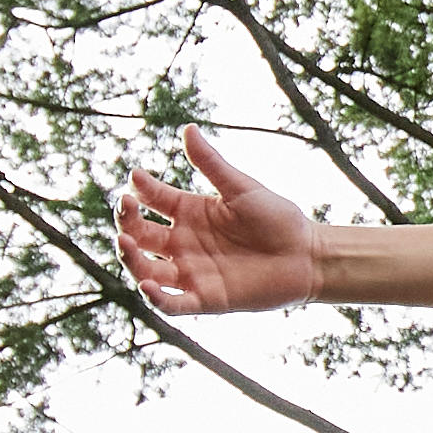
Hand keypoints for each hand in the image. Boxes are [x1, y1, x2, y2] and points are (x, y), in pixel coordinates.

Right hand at [114, 128, 323, 313]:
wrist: (308, 255)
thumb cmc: (278, 218)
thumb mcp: (241, 188)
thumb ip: (212, 164)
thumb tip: (188, 129)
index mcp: (191, 212)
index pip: (154, 200)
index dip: (140, 191)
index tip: (134, 178)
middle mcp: (185, 243)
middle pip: (142, 235)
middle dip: (127, 223)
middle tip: (125, 210)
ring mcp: (193, 272)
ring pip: (148, 270)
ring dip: (131, 259)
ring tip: (124, 243)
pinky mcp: (206, 299)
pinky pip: (173, 303)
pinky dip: (157, 299)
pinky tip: (147, 285)